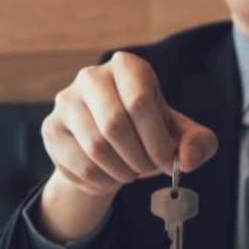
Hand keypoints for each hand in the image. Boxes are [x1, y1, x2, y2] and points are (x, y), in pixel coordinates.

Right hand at [37, 52, 217, 241]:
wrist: (108, 149)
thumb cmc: (146, 134)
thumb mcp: (179, 136)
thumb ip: (197, 143)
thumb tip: (188, 158)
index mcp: (128, 67)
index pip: (140, 102)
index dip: (157, 141)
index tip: (166, 162)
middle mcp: (92, 76)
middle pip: (115, 125)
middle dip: (138, 158)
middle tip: (147, 170)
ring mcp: (66, 102)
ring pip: (95, 148)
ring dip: (121, 171)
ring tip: (130, 172)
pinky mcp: (51, 128)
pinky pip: (80, 165)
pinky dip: (102, 181)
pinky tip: (109, 176)